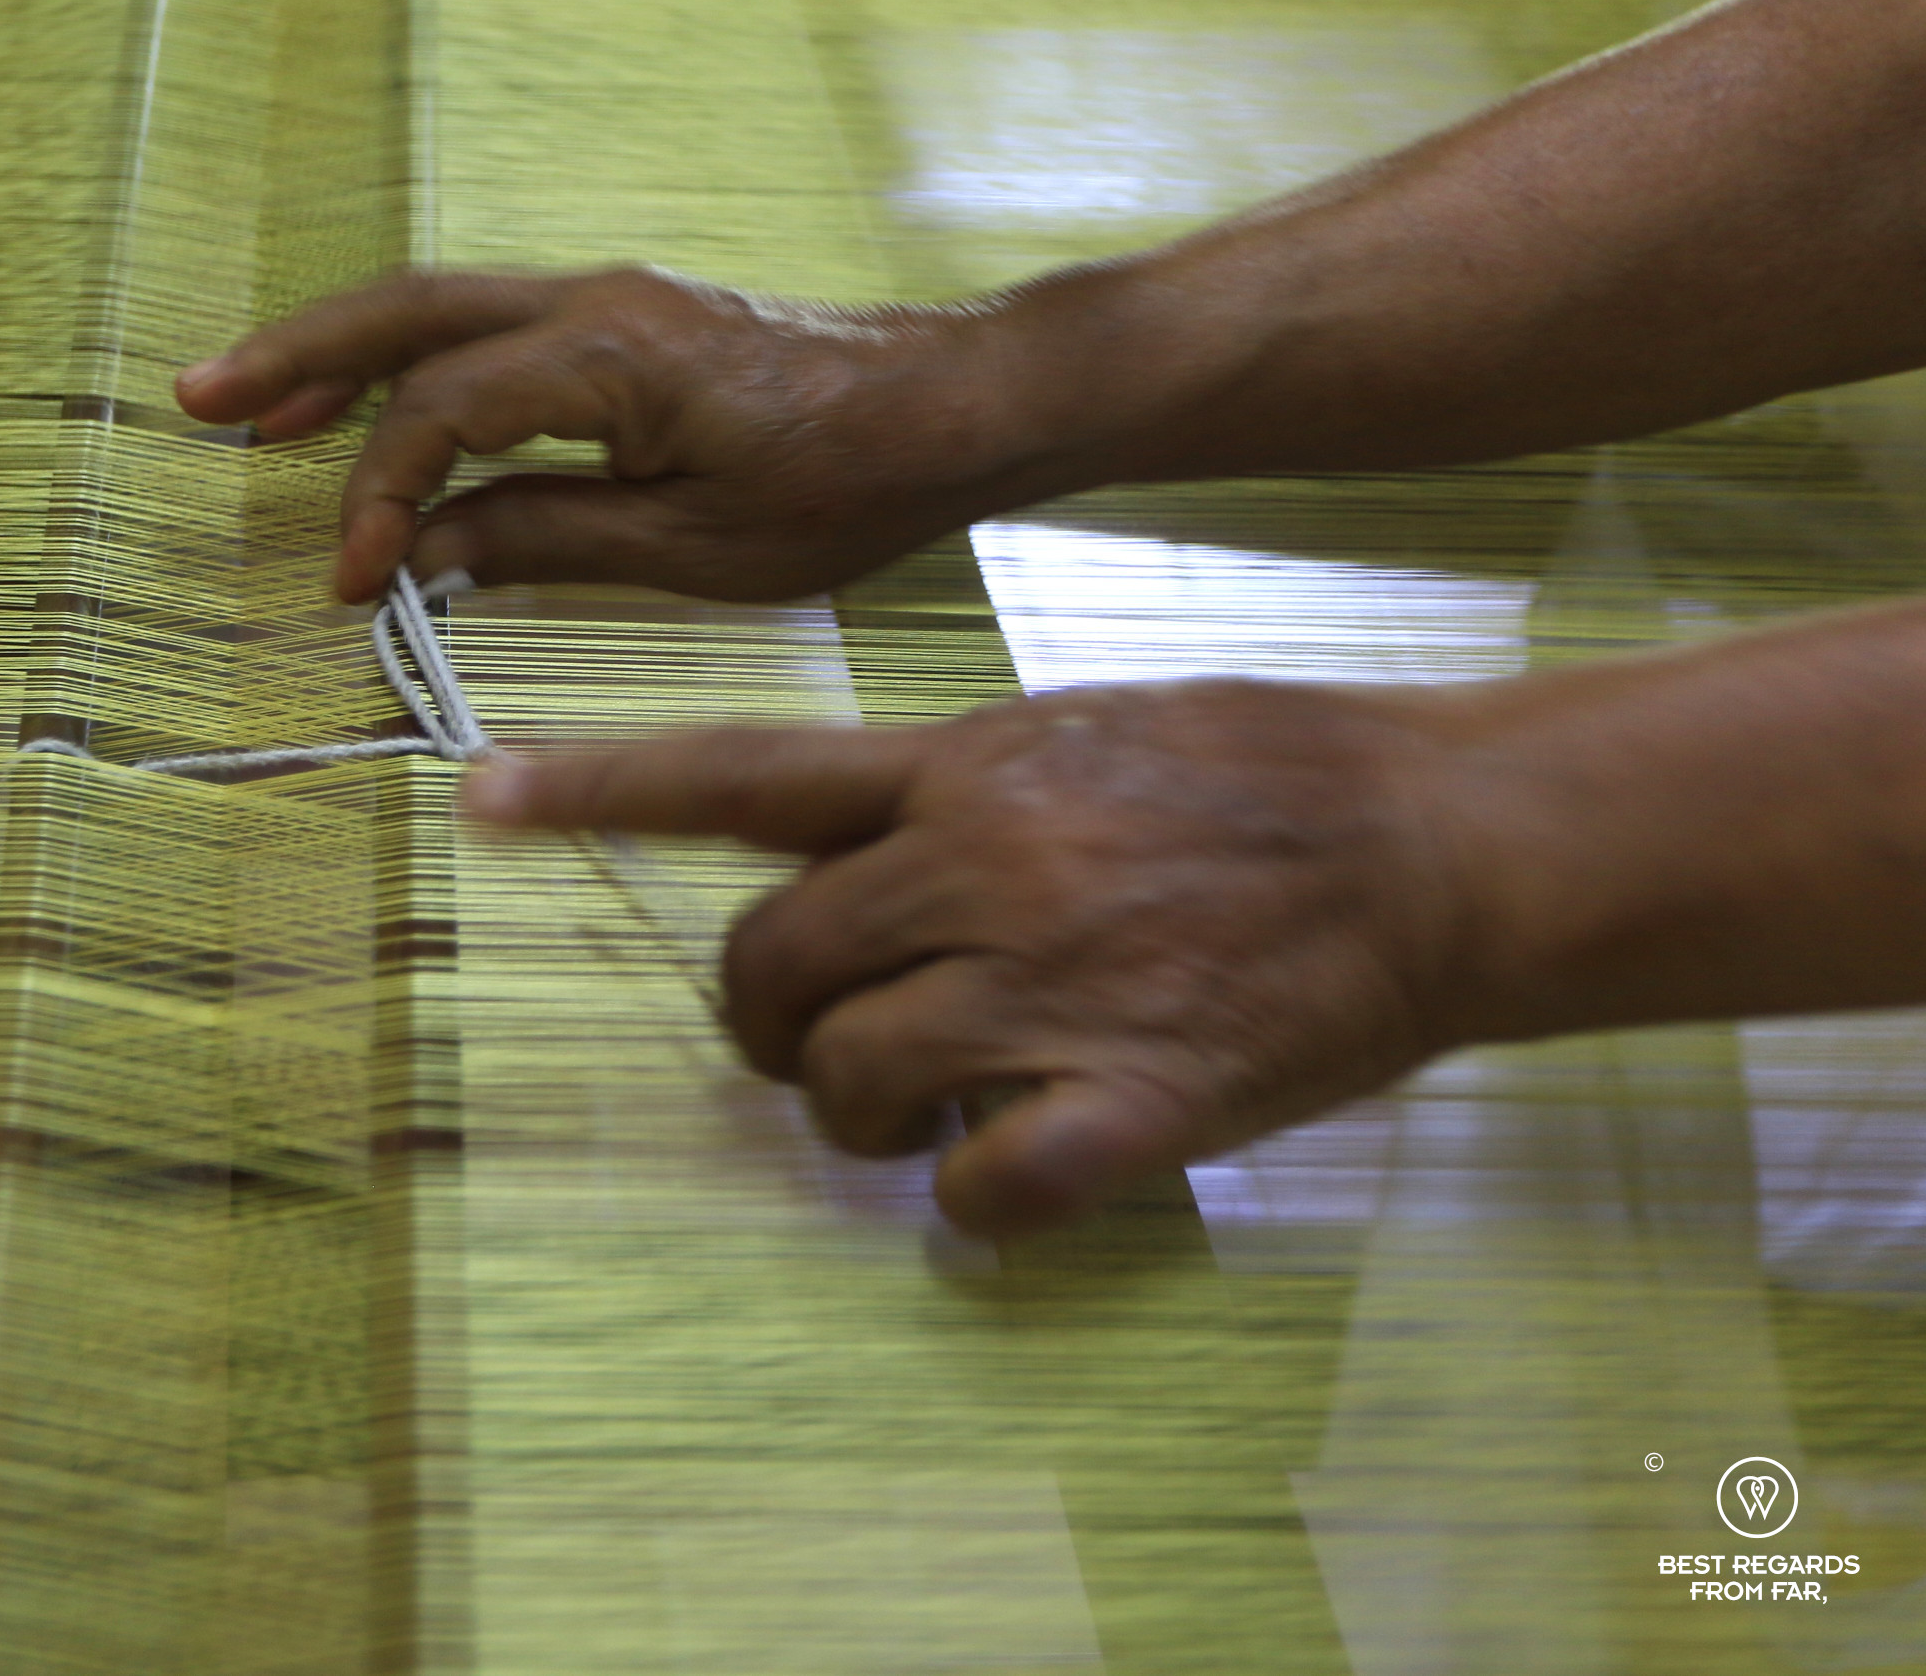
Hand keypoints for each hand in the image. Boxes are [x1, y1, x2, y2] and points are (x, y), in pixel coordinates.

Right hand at [174, 268, 1051, 603]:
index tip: (354, 584)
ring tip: (255, 399)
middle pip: (405, 310)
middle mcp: (594, 302)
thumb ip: (549, 541)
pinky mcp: (630, 323)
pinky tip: (383, 408)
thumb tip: (432, 557)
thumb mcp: (698, 550)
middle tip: (200, 399)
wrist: (958, 406)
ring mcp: (611, 300)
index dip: (377, 498)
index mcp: (607, 356)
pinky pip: (493, 327)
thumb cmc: (852, 479)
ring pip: (441, 305)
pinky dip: (418, 362)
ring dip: (344, 351)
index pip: (438, 411)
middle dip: (296, 356)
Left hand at [461, 680, 1487, 1236]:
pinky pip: (973, 1192)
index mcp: (969, 766)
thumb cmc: (1274, 774)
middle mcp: (986, 864)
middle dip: (768, 1023)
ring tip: (941, 1097)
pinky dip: (974, 1198)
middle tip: (824, 1041)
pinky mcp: (1134, 1099)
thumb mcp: (1092, 726)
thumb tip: (860, 859)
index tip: (480, 798)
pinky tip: (1023, 1158)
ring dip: (862, 1110)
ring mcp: (1053, 983)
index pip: (744, 773)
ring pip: (845, 1081)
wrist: (1445, 840)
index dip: (598, 788)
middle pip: (768, 968)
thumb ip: (957, 787)